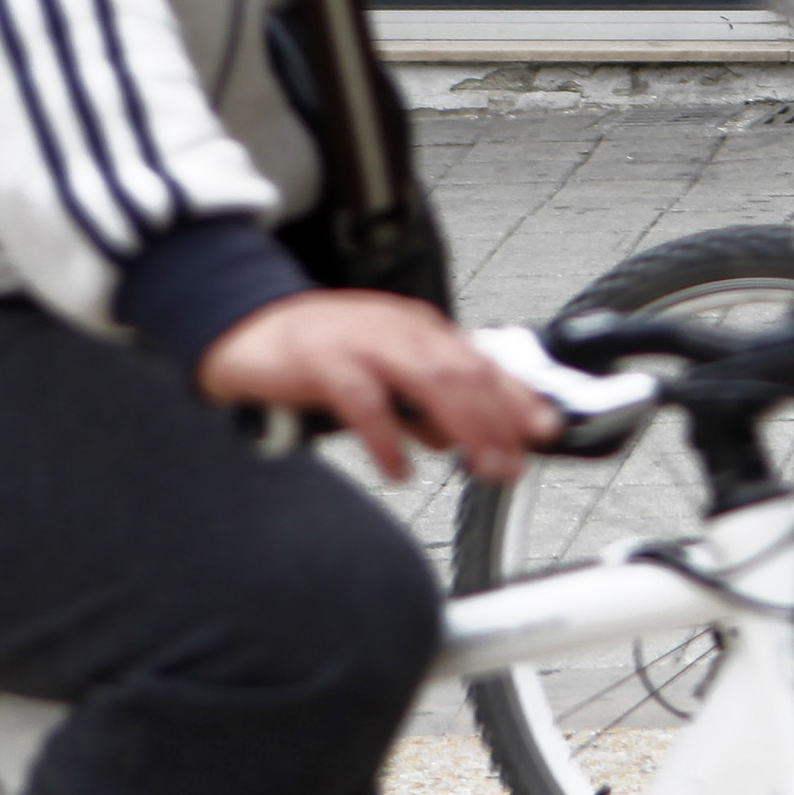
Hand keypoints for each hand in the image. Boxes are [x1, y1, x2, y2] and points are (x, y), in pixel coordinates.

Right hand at [196, 292, 557, 486]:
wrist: (247, 326)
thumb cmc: (319, 351)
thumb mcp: (382, 371)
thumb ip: (420, 403)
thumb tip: (456, 438)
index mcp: (418, 329)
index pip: (481, 362)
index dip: (518, 397)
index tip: (546, 430)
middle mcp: (399, 329)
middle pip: (464, 372)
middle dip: (498, 420)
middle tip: (513, 464)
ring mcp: (363, 341)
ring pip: (429, 380)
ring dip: (462, 427)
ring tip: (479, 466)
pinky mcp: (324, 360)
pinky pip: (365, 401)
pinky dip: (388, 437)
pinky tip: (400, 468)